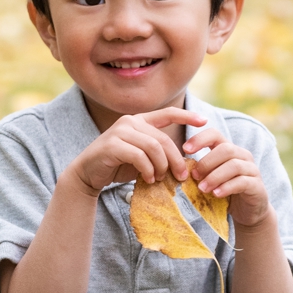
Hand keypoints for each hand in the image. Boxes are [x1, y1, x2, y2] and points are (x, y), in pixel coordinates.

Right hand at [69, 107, 205, 195]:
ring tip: (160, 179)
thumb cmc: (116, 165)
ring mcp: (119, 132)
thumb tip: (183, 163)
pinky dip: (148, 169)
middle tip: (181, 176)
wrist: (88, 173)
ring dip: (161, 166)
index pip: (166, 113)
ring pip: (153, 147)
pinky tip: (148, 179)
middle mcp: (129, 122)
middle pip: (162, 139)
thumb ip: (157, 153)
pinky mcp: (112, 145)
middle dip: (175, 159)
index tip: (204, 121)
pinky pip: (139, 156)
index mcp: (138, 121)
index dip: (186, 116)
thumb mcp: (141, 156)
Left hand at [182, 127, 272, 227]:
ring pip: (234, 165)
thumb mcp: (208, 177)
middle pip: (225, 149)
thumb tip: (173, 166)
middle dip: (206, 162)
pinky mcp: (257, 186)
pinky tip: (215, 194)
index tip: (185, 149)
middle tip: (193, 176)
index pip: (215, 134)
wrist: (247, 211)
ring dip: (214, 176)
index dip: (199, 138)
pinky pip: (242, 182)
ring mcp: (252, 170)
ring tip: (202, 189)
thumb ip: (197, 169)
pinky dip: (226, 187)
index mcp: (228, 150)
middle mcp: (242, 156)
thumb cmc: (223, 191)